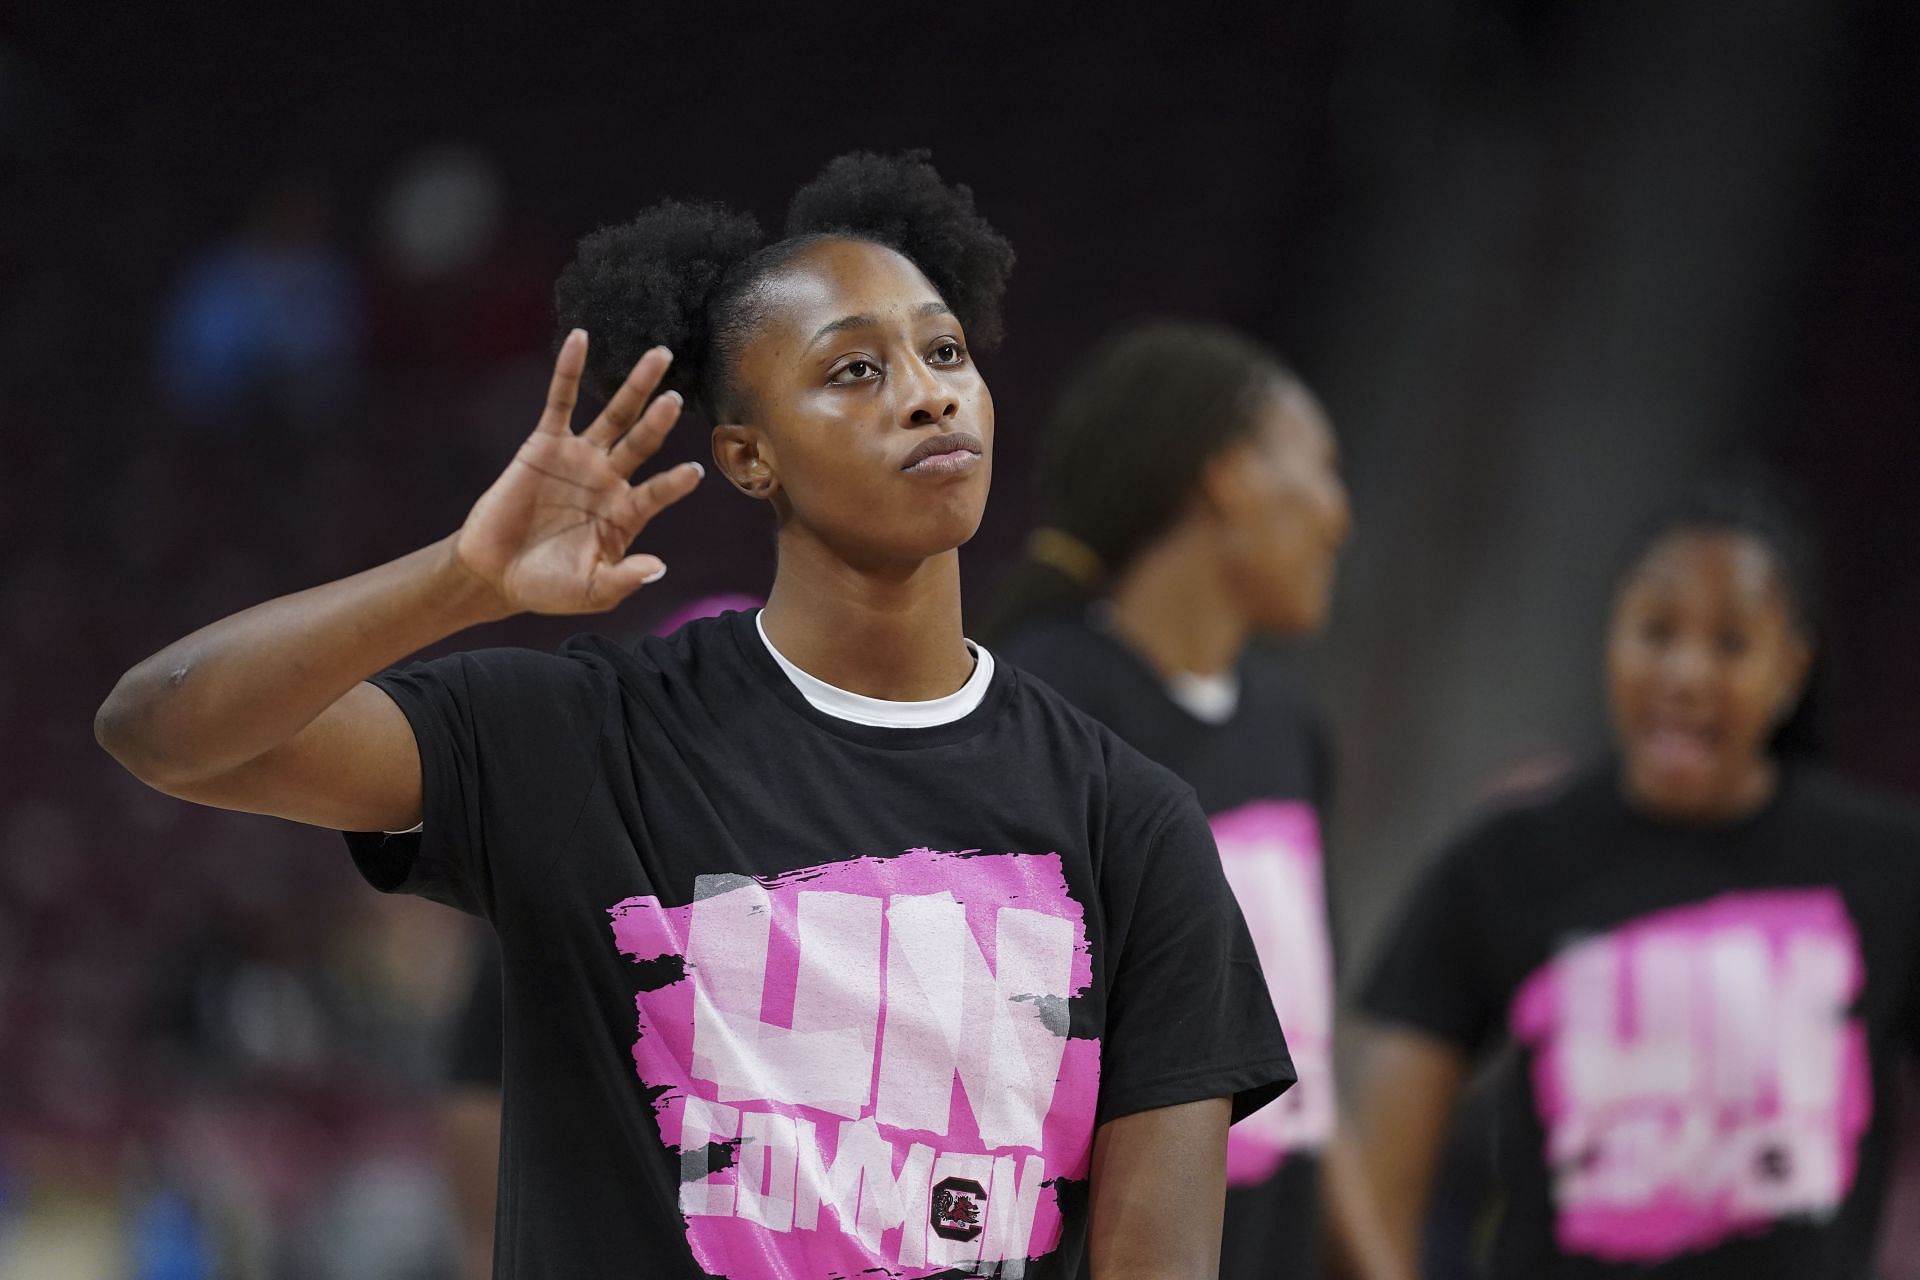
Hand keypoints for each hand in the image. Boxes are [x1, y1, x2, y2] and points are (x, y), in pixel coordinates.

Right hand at [455, 332, 702, 616]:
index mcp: (626, 513)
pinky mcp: (545, 444)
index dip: (673, 484)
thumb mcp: (590, 592)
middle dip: (661, 417)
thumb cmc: (548, 587)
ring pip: (614, 415)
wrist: (497, 574)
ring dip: (635, 386)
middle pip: (643, 441)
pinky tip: (580, 340)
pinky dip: (569, 371)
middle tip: (679, 394)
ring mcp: (580, 458)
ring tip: (659, 356)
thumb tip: (658, 568)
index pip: (657, 492)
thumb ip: (623, 579)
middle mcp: (610, 479)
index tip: (694, 472)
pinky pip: (560, 402)